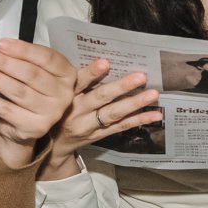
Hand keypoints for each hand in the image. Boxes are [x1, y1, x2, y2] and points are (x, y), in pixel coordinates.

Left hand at [0, 38, 77, 168]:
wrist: (26, 123)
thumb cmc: (31, 88)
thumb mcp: (35, 70)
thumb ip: (25, 59)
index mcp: (67, 74)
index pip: (47, 58)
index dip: (23, 50)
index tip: (1, 43)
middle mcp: (64, 94)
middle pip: (31, 74)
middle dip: (4, 62)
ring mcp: (51, 113)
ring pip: (19, 91)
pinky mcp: (35, 127)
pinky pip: (7, 110)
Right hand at [41, 57, 162, 176]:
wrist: (53, 146)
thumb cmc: (58, 111)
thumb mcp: (58, 95)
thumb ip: (76, 80)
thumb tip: (102, 60)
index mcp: (66, 96)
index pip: (78, 82)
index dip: (91, 73)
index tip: (106, 62)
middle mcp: (76, 111)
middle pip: (100, 97)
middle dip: (122, 87)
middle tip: (140, 77)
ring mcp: (88, 126)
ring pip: (114, 113)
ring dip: (135, 103)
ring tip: (152, 94)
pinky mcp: (98, 135)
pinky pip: (121, 127)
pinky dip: (139, 120)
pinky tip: (154, 115)